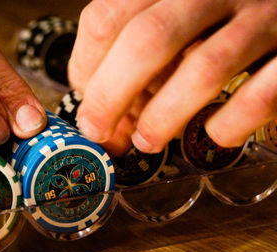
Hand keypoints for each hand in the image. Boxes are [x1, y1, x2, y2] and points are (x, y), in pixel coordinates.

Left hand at [68, 0, 276, 155]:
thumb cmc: (217, 19)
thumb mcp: (169, 23)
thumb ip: (136, 60)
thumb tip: (105, 119)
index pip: (107, 17)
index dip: (85, 67)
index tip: (86, 103)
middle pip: (147, 41)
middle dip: (111, 96)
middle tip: (99, 131)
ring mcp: (260, 17)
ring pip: (203, 69)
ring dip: (163, 117)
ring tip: (147, 141)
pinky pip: (260, 95)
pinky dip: (228, 124)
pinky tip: (213, 132)